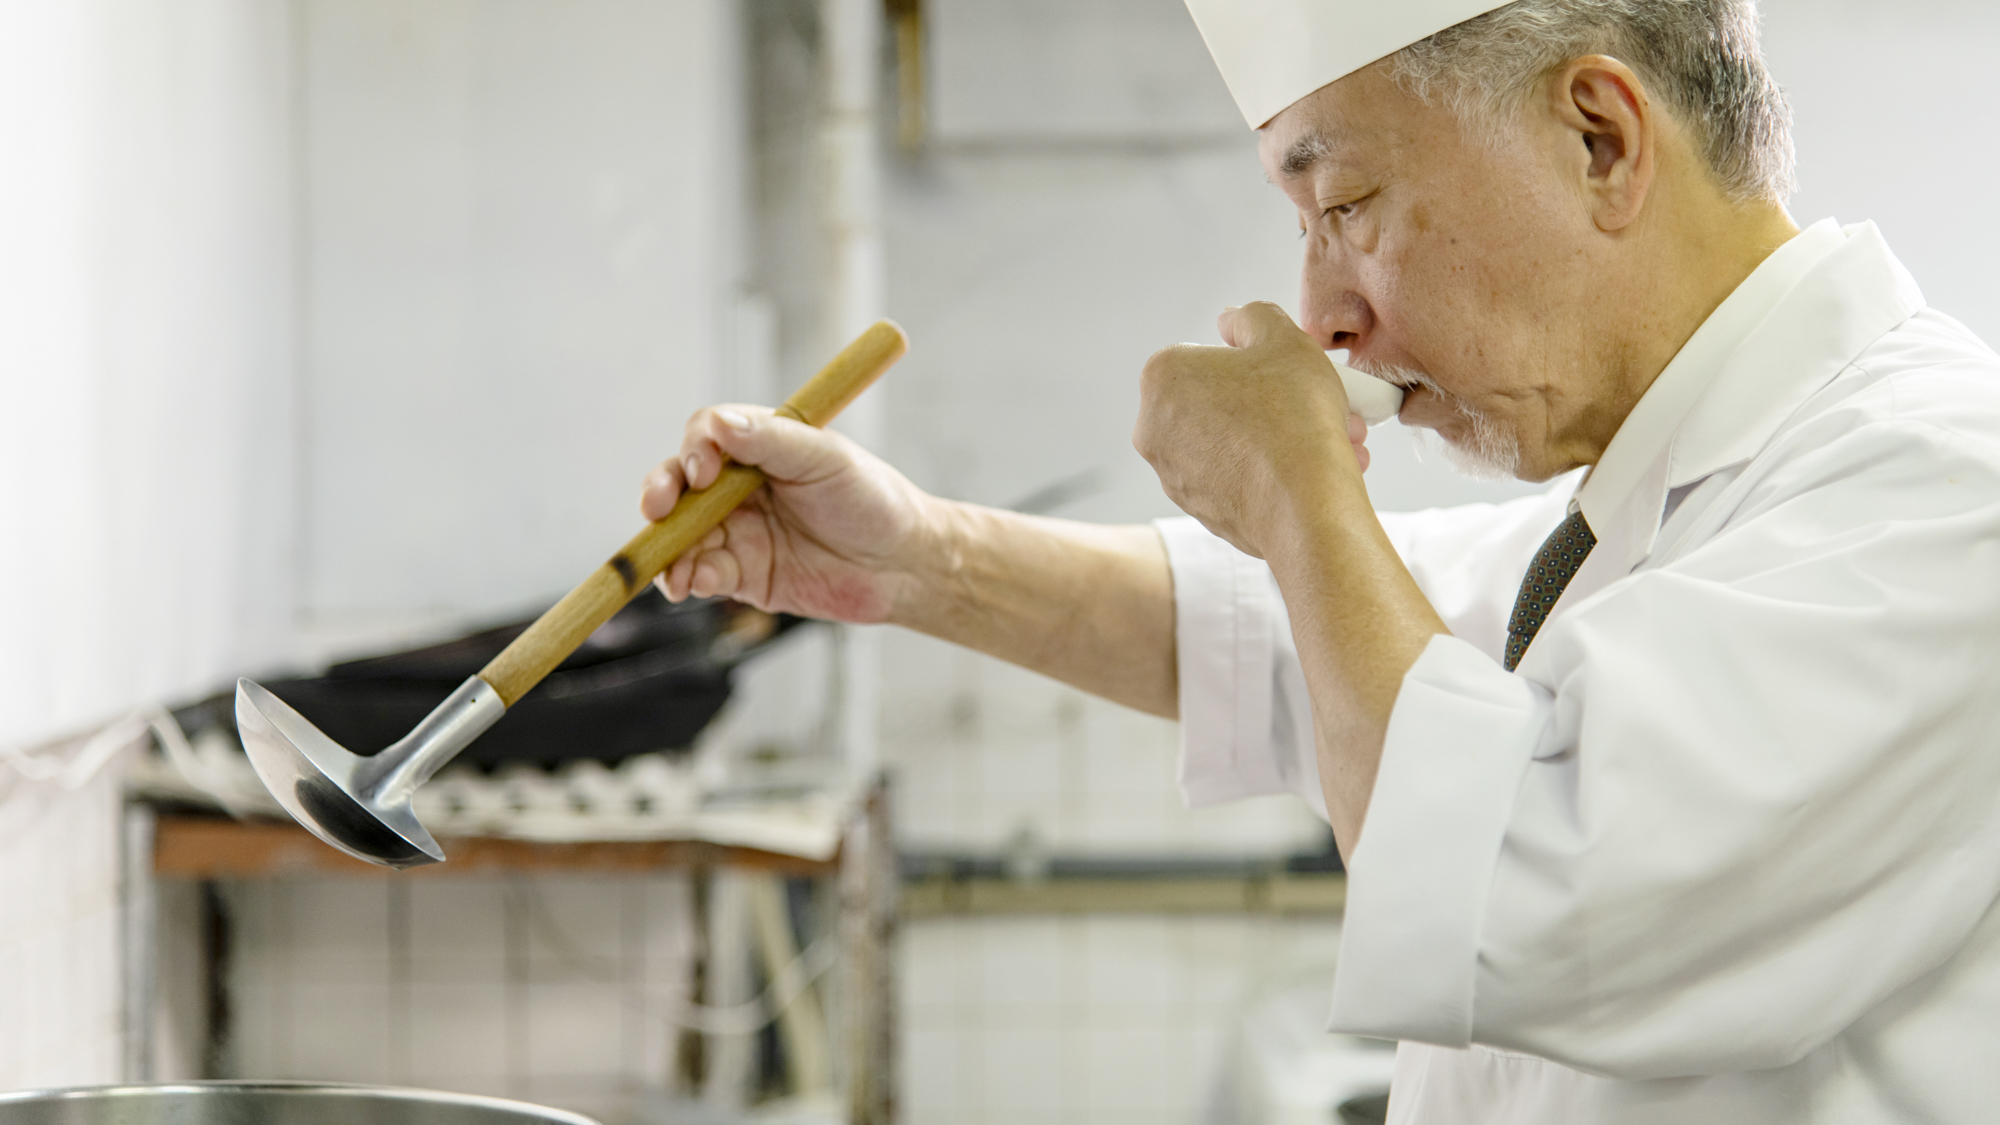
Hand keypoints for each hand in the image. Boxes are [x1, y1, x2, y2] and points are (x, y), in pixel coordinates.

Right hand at [639, 407, 937, 622]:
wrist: (903, 565)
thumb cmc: (872, 500)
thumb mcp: (825, 459)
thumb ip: (771, 440)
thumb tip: (718, 424)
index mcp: (759, 447)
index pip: (706, 436)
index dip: (694, 450)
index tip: (704, 471)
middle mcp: (739, 487)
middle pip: (678, 485)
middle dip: (659, 496)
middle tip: (657, 511)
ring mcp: (737, 532)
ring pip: (681, 535)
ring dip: (667, 548)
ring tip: (674, 566)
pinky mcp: (743, 575)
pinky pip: (701, 574)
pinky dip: (689, 578)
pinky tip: (695, 584)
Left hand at [1133, 302, 1370, 557]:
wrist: (1305, 506)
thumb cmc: (1294, 416)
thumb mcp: (1282, 337)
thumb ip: (1251, 317)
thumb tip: (1231, 322)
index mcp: (1162, 378)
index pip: (1210, 356)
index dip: (1257, 361)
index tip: (1289, 374)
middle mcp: (1154, 428)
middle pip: (1225, 401)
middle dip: (1276, 403)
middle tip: (1320, 407)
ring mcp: (1173, 474)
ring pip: (1236, 442)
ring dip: (1282, 436)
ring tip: (1333, 440)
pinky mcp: (1199, 510)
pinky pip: (1240, 479)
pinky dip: (1272, 472)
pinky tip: (1315, 469)